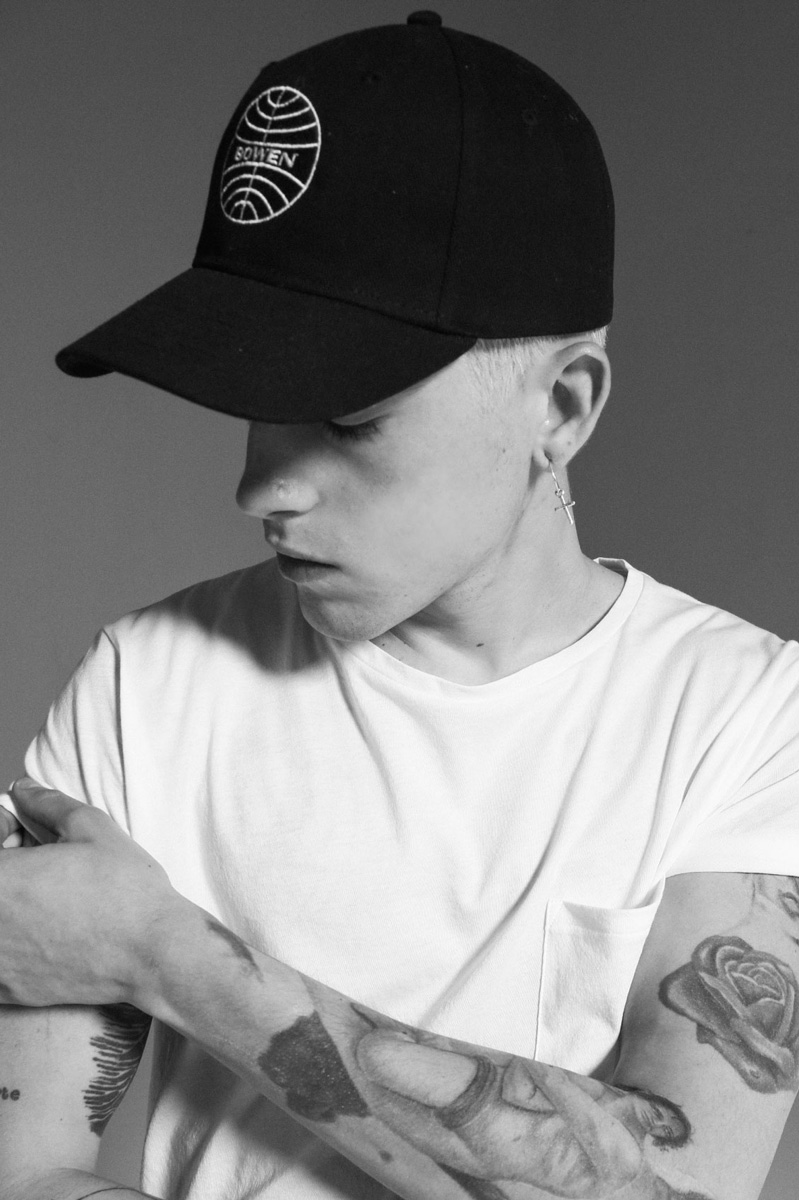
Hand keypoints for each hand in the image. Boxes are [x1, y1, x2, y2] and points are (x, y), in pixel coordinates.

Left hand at [0, 776, 177, 1008]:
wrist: (151, 953)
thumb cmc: (125, 890)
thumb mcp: (90, 828)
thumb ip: (46, 804)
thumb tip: (22, 788)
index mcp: (1, 878)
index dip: (3, 831)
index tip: (21, 833)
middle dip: (8, 866)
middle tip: (37, 864)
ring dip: (11, 903)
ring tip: (44, 898)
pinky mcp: (6, 989)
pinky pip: (0, 955)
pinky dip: (14, 940)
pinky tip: (47, 930)